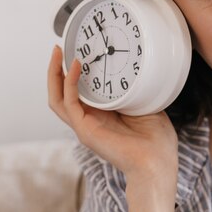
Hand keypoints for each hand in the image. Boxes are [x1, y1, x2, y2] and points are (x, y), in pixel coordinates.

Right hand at [47, 45, 178, 178]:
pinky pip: (70, 102)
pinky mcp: (85, 129)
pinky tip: (76, 66)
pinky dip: (70, 82)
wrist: (157, 162)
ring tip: (57, 53)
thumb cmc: (155, 141)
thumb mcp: (144, 105)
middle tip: (58, 48)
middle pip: (60, 94)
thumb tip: (137, 68)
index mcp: (101, 115)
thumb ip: (135, 89)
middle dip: (55, 70)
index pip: (78, 93)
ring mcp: (84, 126)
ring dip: (54, 74)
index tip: (77, 51)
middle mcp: (89, 120)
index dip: (72, 73)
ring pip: (57, 98)